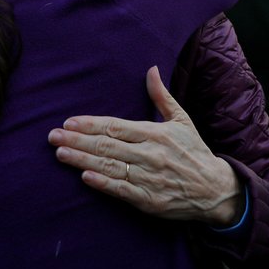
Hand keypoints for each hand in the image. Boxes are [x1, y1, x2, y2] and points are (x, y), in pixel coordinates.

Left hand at [48, 66, 243, 225]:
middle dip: (78, 140)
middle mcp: (150, 154)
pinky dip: (102, 183)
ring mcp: (149, 178)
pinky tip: (84, 177)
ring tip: (60, 153)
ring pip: (110, 166)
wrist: (215, 189)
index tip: (69, 122)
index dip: (91, 124)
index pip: (116, 126)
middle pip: (107, 145)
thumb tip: (151, 69)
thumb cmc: (194, 152)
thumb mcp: (182, 120)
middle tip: (53, 136)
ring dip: (82, 159)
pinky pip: (121, 190)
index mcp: (156, 133)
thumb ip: (161, 96)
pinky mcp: (149, 200)